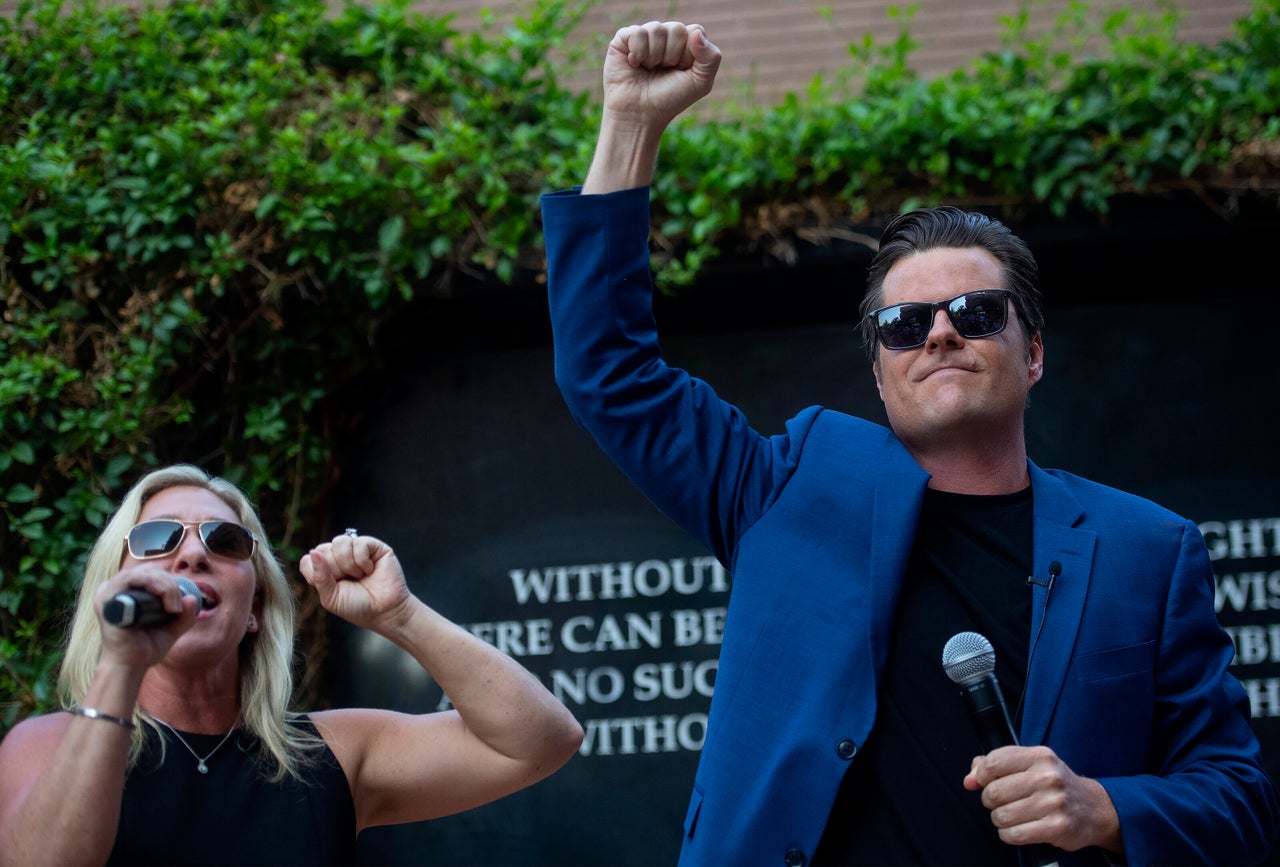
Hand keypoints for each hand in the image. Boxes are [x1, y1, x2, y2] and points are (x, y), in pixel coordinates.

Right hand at [93, 566, 199, 667]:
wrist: (130, 667)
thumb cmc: (146, 647)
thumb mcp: (172, 628)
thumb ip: (185, 615)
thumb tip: (192, 598)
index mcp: (128, 592)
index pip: (152, 572)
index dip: (170, 581)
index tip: (180, 603)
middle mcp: (116, 589)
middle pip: (149, 570)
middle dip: (170, 584)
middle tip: (177, 608)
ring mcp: (108, 592)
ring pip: (143, 573)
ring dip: (165, 586)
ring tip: (173, 608)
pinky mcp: (106, 599)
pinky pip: (130, 579)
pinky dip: (152, 585)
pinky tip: (165, 606)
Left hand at [299, 533, 412, 630]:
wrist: (385, 611)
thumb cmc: (357, 606)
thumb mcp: (331, 597)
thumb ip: (319, 576)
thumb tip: (313, 552)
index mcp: (325, 568)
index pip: (308, 559)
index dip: (317, 572)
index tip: (332, 586)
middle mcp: (339, 556)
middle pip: (322, 550)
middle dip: (335, 570)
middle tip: (350, 581)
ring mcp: (355, 549)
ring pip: (339, 542)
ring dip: (348, 564)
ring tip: (360, 575)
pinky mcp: (373, 546)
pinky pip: (358, 543)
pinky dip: (362, 560)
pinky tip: (370, 569)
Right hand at [600, 21, 720, 130]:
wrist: (639, 114)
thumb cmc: (669, 100)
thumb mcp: (700, 83)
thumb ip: (712, 57)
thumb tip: (696, 32)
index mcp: (685, 43)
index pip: (695, 30)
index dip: (689, 54)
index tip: (681, 71)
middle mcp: (665, 36)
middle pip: (677, 29)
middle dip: (672, 56)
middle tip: (663, 71)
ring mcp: (645, 35)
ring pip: (656, 29)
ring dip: (654, 57)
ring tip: (648, 70)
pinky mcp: (624, 38)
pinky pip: (637, 32)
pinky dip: (638, 53)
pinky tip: (634, 64)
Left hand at [964, 745, 1121, 853]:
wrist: (1094, 808)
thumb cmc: (1054, 785)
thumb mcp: (1029, 765)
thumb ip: (995, 765)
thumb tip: (969, 780)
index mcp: (1039, 756)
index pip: (993, 762)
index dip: (981, 775)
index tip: (983, 782)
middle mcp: (1048, 777)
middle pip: (994, 792)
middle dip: (990, 801)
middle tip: (1002, 802)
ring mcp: (1054, 803)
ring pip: (1001, 816)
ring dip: (1000, 819)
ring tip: (1013, 816)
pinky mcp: (1057, 827)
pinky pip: (1014, 834)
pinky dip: (1009, 835)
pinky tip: (1018, 828)